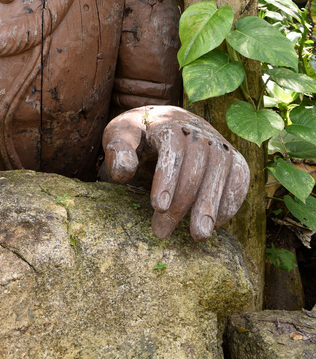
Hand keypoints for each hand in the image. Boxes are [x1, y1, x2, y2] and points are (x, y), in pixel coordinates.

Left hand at [102, 106, 249, 241]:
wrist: (165, 122)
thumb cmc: (139, 135)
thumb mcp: (120, 136)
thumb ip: (118, 151)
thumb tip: (123, 172)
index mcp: (169, 122)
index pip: (173, 147)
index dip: (167, 177)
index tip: (157, 207)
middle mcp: (199, 130)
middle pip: (197, 164)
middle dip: (182, 201)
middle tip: (162, 232)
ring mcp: (218, 143)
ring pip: (222, 171)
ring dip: (211, 205)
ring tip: (199, 236)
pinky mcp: (232, 158)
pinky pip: (240, 178)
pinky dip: (230, 201)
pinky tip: (215, 224)